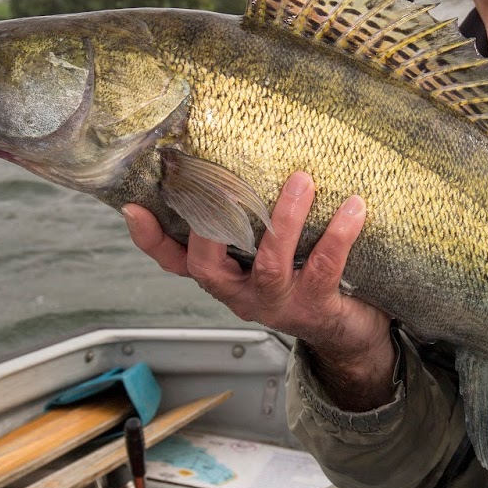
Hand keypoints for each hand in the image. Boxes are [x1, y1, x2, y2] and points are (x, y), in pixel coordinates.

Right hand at [123, 171, 397, 410]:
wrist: (349, 332)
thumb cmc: (305, 276)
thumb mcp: (268, 250)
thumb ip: (250, 220)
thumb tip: (239, 155)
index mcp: (226, 276)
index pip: (174, 262)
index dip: (150, 240)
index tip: (134, 208)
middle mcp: (242, 294)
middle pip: (209, 267)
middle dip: (214, 223)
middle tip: (227, 181)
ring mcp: (277, 304)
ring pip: (269, 264)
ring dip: (285, 220)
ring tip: (302, 180)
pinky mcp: (316, 308)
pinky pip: (324, 269)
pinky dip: (339, 236)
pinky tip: (353, 207)